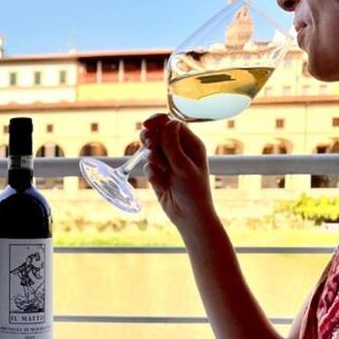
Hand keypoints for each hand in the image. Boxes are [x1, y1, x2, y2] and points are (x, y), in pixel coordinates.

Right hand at [141, 114, 217, 230]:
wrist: (188, 216)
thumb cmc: (192, 191)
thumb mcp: (182, 166)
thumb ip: (173, 144)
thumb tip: (169, 122)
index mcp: (191, 144)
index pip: (172, 123)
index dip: (158, 121)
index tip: (146, 126)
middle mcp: (179, 150)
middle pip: (158, 134)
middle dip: (151, 140)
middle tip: (149, 146)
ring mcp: (168, 162)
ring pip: (150, 151)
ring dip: (153, 161)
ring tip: (162, 171)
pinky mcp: (158, 173)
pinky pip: (148, 167)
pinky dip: (152, 176)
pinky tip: (163, 186)